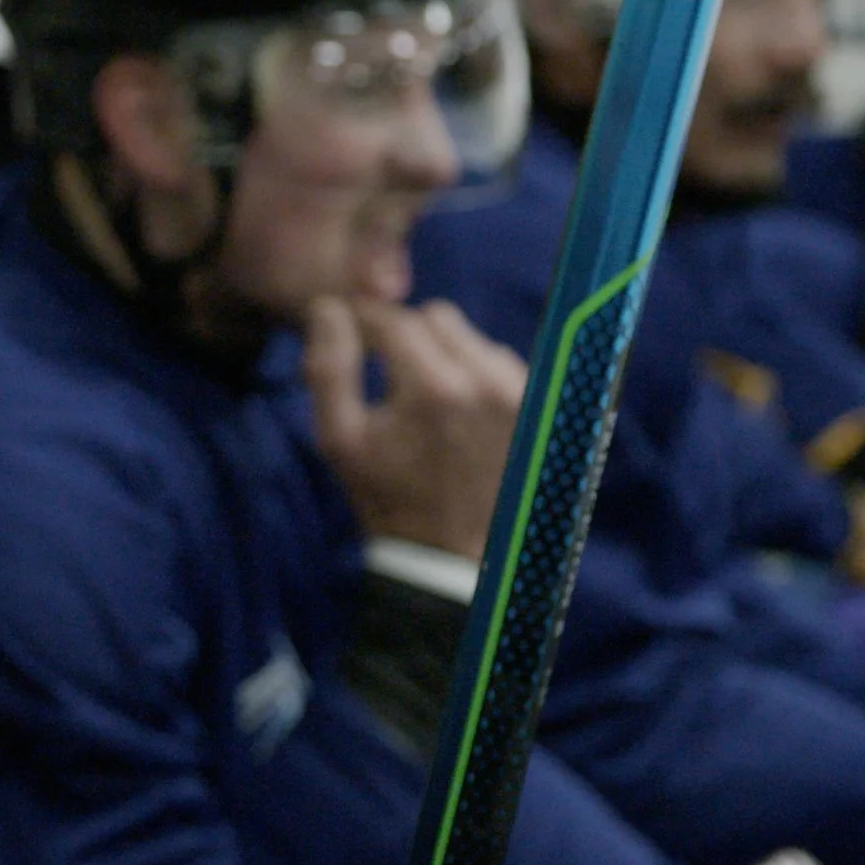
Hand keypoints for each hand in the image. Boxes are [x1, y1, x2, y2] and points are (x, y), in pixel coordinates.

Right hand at [306, 297, 526, 554]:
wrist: (449, 555)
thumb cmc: (388, 499)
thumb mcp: (339, 440)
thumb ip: (328, 368)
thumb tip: (328, 309)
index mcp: (432, 387)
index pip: (395, 320)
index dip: (367, 321)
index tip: (352, 331)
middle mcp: (483, 380)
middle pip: (437, 318)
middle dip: (407, 337)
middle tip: (389, 372)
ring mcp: (518, 392)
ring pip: (471, 338)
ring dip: (444, 355)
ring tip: (425, 400)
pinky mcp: (536, 406)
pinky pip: (499, 363)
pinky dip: (475, 374)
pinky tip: (459, 412)